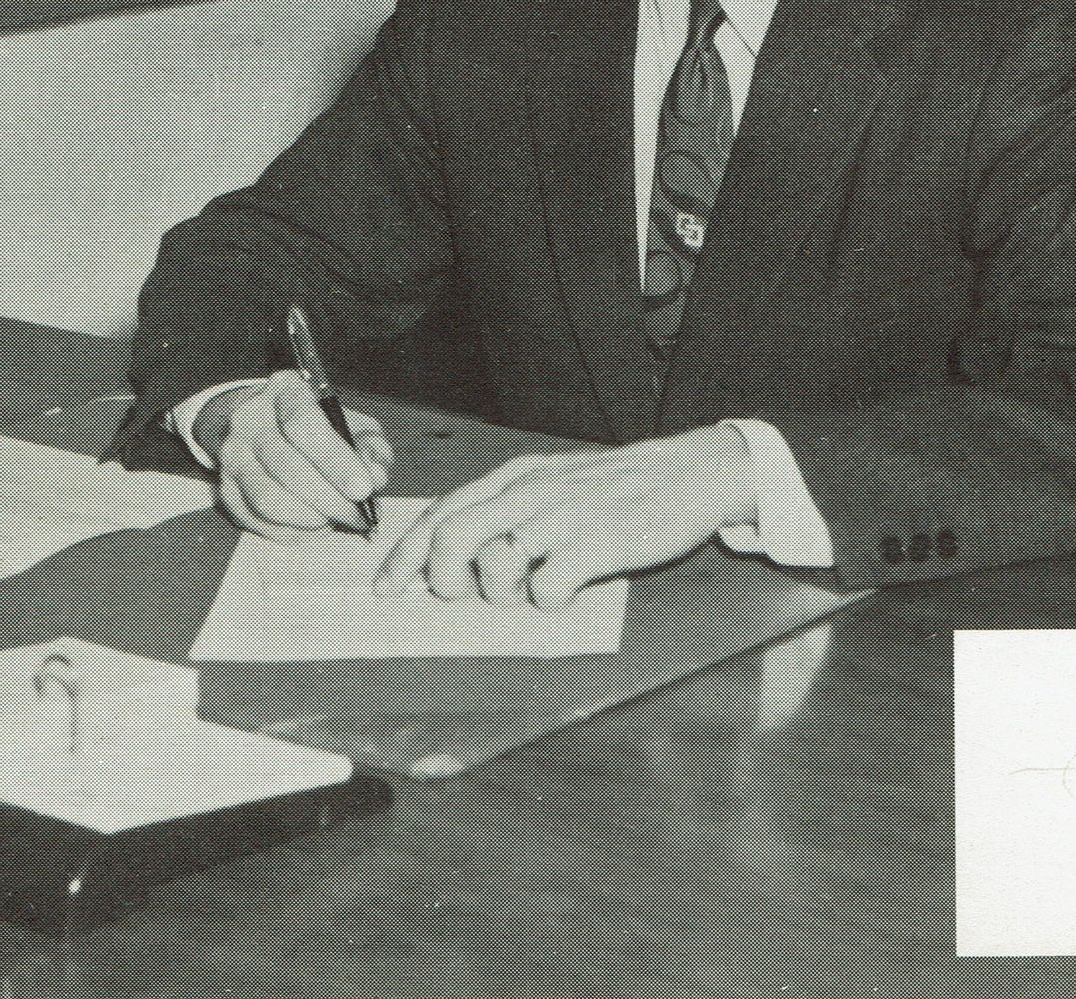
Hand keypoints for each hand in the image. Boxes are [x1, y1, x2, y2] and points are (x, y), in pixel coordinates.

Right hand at [199, 371, 392, 540]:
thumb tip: (375, 475)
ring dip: (310, 519)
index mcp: (285, 391)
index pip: (304, 424)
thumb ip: (370, 445)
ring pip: (268, 499)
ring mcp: (232, 456)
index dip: (337, 461)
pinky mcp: (225, 489)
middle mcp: (250, 420)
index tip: (364, 488)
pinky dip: (293, 531)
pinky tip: (315, 525)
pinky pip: (257, 520)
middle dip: (330, 499)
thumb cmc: (317, 426)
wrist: (262, 427)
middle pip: (287, 467)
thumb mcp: (351, 422)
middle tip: (358, 515)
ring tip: (337, 520)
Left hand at [375, 425, 754, 608]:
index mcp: (516, 477)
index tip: (387, 587)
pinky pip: (548, 588)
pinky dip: (547, 602)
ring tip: (526, 590)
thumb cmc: (617, 485)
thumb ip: (510, 504)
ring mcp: (564, 517)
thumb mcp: (554, 479)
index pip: (443, 512)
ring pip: (495, 562)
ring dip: (498, 591)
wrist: (688, 473)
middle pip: (453, 536)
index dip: (405, 554)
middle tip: (460, 593)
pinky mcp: (598, 544)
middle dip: (442, 576)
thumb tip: (457, 549)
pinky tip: (566, 593)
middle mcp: (532, 493)